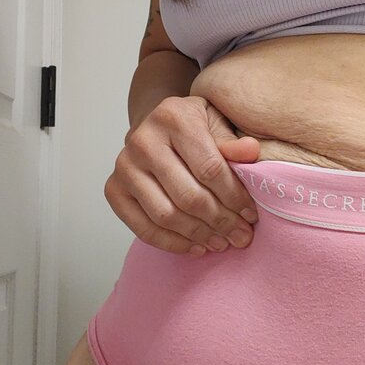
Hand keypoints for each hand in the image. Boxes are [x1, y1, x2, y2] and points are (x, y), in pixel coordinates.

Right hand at [104, 95, 259, 255]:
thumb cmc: (194, 127)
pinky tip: (197, 247)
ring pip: (166, 215)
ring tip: (222, 243)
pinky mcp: (113, 189)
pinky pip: (143, 228)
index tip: (251, 215)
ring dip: (198, 235)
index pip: (209, 168)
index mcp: (173, 117)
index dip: (234, 197)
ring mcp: (124, 166)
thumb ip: (233, 141)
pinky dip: (173, 243)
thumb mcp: (218, 122)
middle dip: (220, 221)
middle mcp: (142, 140)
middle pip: (188, 196)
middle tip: (241, 236)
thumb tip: (251, 152)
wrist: (157, 128)